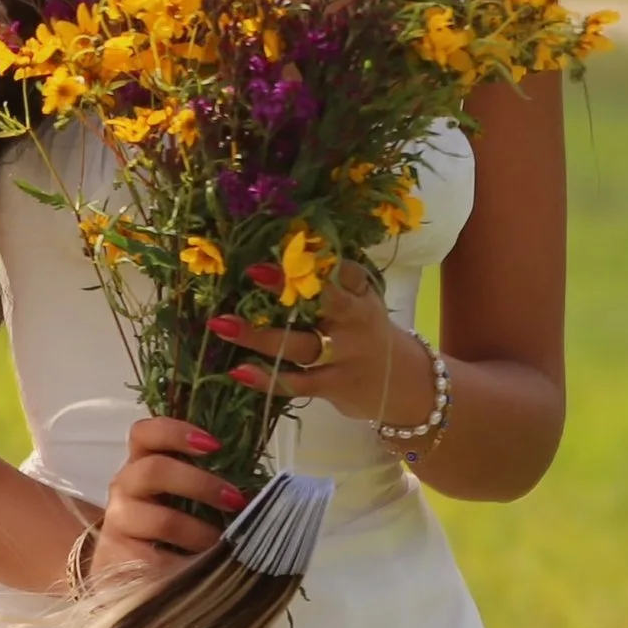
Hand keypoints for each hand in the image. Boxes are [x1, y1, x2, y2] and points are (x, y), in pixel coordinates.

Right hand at [92, 414, 248, 586]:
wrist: (130, 571)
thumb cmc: (171, 526)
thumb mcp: (190, 500)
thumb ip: (213, 486)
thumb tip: (263, 491)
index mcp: (143, 462)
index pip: (146, 433)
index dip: (176, 432)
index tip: (214, 445)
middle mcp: (125, 485)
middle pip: (155, 470)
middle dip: (201, 484)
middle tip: (234, 499)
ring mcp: (119, 520)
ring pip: (161, 519)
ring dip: (199, 530)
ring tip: (223, 541)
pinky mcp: (118, 554)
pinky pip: (158, 558)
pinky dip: (187, 560)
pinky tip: (203, 564)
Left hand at [208, 263, 420, 427]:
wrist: (405, 385)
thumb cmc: (368, 334)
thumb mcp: (361, 303)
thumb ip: (331, 282)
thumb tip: (282, 249)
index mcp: (363, 293)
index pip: (345, 269)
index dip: (316, 256)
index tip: (284, 242)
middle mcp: (356, 321)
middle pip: (324, 302)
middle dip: (288, 285)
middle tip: (253, 271)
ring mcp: (345, 355)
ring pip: (300, 345)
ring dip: (259, 336)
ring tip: (222, 324)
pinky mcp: (334, 385)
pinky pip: (297, 383)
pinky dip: (267, 378)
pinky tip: (239, 370)